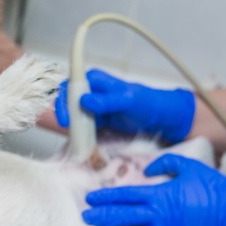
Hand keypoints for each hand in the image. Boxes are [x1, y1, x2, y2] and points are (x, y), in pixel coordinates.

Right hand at [54, 69, 195, 142]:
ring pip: (73, 118)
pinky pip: (81, 129)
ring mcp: (91, 109)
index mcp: (95, 80)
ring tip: (80, 142)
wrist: (161, 118)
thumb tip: (85, 100)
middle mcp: (90, 93)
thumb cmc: (148, 104)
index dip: (63, 102)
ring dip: (73, 130)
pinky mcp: (95, 123)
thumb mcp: (129, 100)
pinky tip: (84, 144)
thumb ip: (107, 100)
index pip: (70, 87)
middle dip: (67, 120)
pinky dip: (80, 137)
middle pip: (67, 105)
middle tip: (74, 133)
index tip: (66, 120)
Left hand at [82, 154, 225, 225]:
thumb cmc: (213, 187)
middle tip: (85, 218)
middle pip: (123, 216)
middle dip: (102, 217)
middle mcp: (158, 214)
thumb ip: (165, 163)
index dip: (106, 197)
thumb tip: (147, 169)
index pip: (125, 195)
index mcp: (159, 195)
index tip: (91, 198)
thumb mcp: (188, 166)